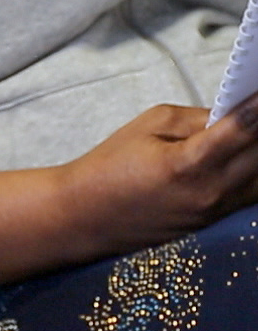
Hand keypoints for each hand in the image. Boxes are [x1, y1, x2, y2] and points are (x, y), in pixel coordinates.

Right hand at [60, 93, 257, 257]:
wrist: (90, 213)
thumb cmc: (112, 165)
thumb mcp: (147, 125)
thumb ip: (193, 118)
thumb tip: (229, 115)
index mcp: (189, 164)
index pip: (241, 131)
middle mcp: (211, 192)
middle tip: (257, 108)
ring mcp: (216, 211)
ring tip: (253, 131)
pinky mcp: (215, 222)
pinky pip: (250, 194)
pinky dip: (253, 172)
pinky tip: (246, 155)